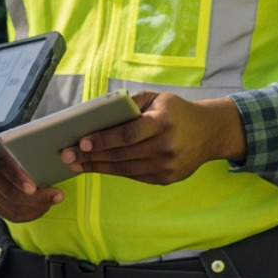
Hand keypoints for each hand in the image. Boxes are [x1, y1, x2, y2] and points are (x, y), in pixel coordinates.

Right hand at [0, 145, 61, 222]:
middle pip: (9, 191)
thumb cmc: (15, 144)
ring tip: (52, 200)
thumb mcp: (21, 140)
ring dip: (36, 207)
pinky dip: (29, 213)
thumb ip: (33, 146)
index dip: (18, 177)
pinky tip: (41, 207)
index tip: (33, 188)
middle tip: (57, 196)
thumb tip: (61, 157)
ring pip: (11, 206)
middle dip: (36, 198)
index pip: (2, 164)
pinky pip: (9, 215)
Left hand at [61, 92, 245, 185]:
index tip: (83, 142)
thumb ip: (130, 104)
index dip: (104, 139)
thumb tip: (99, 115)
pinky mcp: (166, 178)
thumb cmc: (177, 111)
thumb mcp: (157, 98)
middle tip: (67, 155)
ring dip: (97, 166)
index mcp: (163, 122)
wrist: (210, 133)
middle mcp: (166, 146)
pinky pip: (133, 176)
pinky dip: (113, 171)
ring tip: (76, 164)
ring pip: (124, 169)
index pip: (128, 134)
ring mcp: (167, 166)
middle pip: (122, 154)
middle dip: (91, 156)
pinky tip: (97, 167)